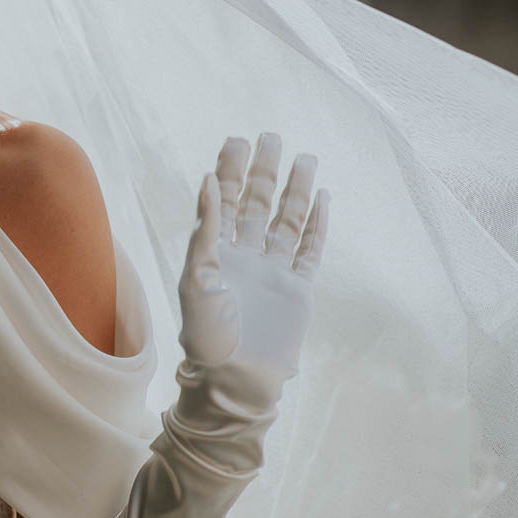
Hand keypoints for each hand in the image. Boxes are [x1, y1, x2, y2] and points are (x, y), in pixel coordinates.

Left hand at [178, 131, 327, 379]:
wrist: (233, 381)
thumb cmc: (205, 336)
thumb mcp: (195, 279)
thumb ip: (205, 230)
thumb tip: (206, 180)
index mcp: (215, 252)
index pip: (223, 201)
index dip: (229, 171)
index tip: (237, 141)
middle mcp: (245, 256)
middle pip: (256, 203)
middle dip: (263, 171)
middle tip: (270, 137)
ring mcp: (273, 271)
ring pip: (287, 220)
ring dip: (295, 190)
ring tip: (305, 158)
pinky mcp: (297, 290)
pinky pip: (309, 250)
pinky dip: (317, 225)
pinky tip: (322, 198)